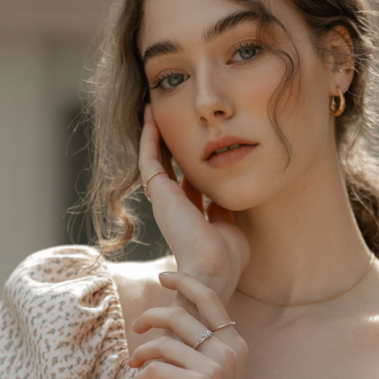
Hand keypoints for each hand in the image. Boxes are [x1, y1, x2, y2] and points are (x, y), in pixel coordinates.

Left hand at [129, 271, 248, 378]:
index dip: (184, 282)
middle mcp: (230, 351)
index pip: (209, 298)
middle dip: (151, 317)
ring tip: (133, 366)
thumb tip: (175, 319)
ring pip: (163, 342)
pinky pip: (156, 368)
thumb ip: (203, 349)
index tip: (163, 277)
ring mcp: (215, 368)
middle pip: (180, 315)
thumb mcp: (215, 378)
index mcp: (236, 345)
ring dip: (141, 352)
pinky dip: (141, 378)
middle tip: (136, 328)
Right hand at [139, 104, 249, 302]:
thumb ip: (226, 212)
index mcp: (192, 217)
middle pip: (170, 168)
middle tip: (172, 118)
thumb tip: (226, 198)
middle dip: (171, 144)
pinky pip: (149, 157)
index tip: (199, 146)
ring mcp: (165, 200)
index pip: (190, 185)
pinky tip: (151, 114)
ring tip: (155, 108)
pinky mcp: (159, 192)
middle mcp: (175, 208)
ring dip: (155, 134)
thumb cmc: (226, 259)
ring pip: (155, 159)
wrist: (213, 270)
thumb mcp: (230, 228)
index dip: (193, 166)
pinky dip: (148, 136)